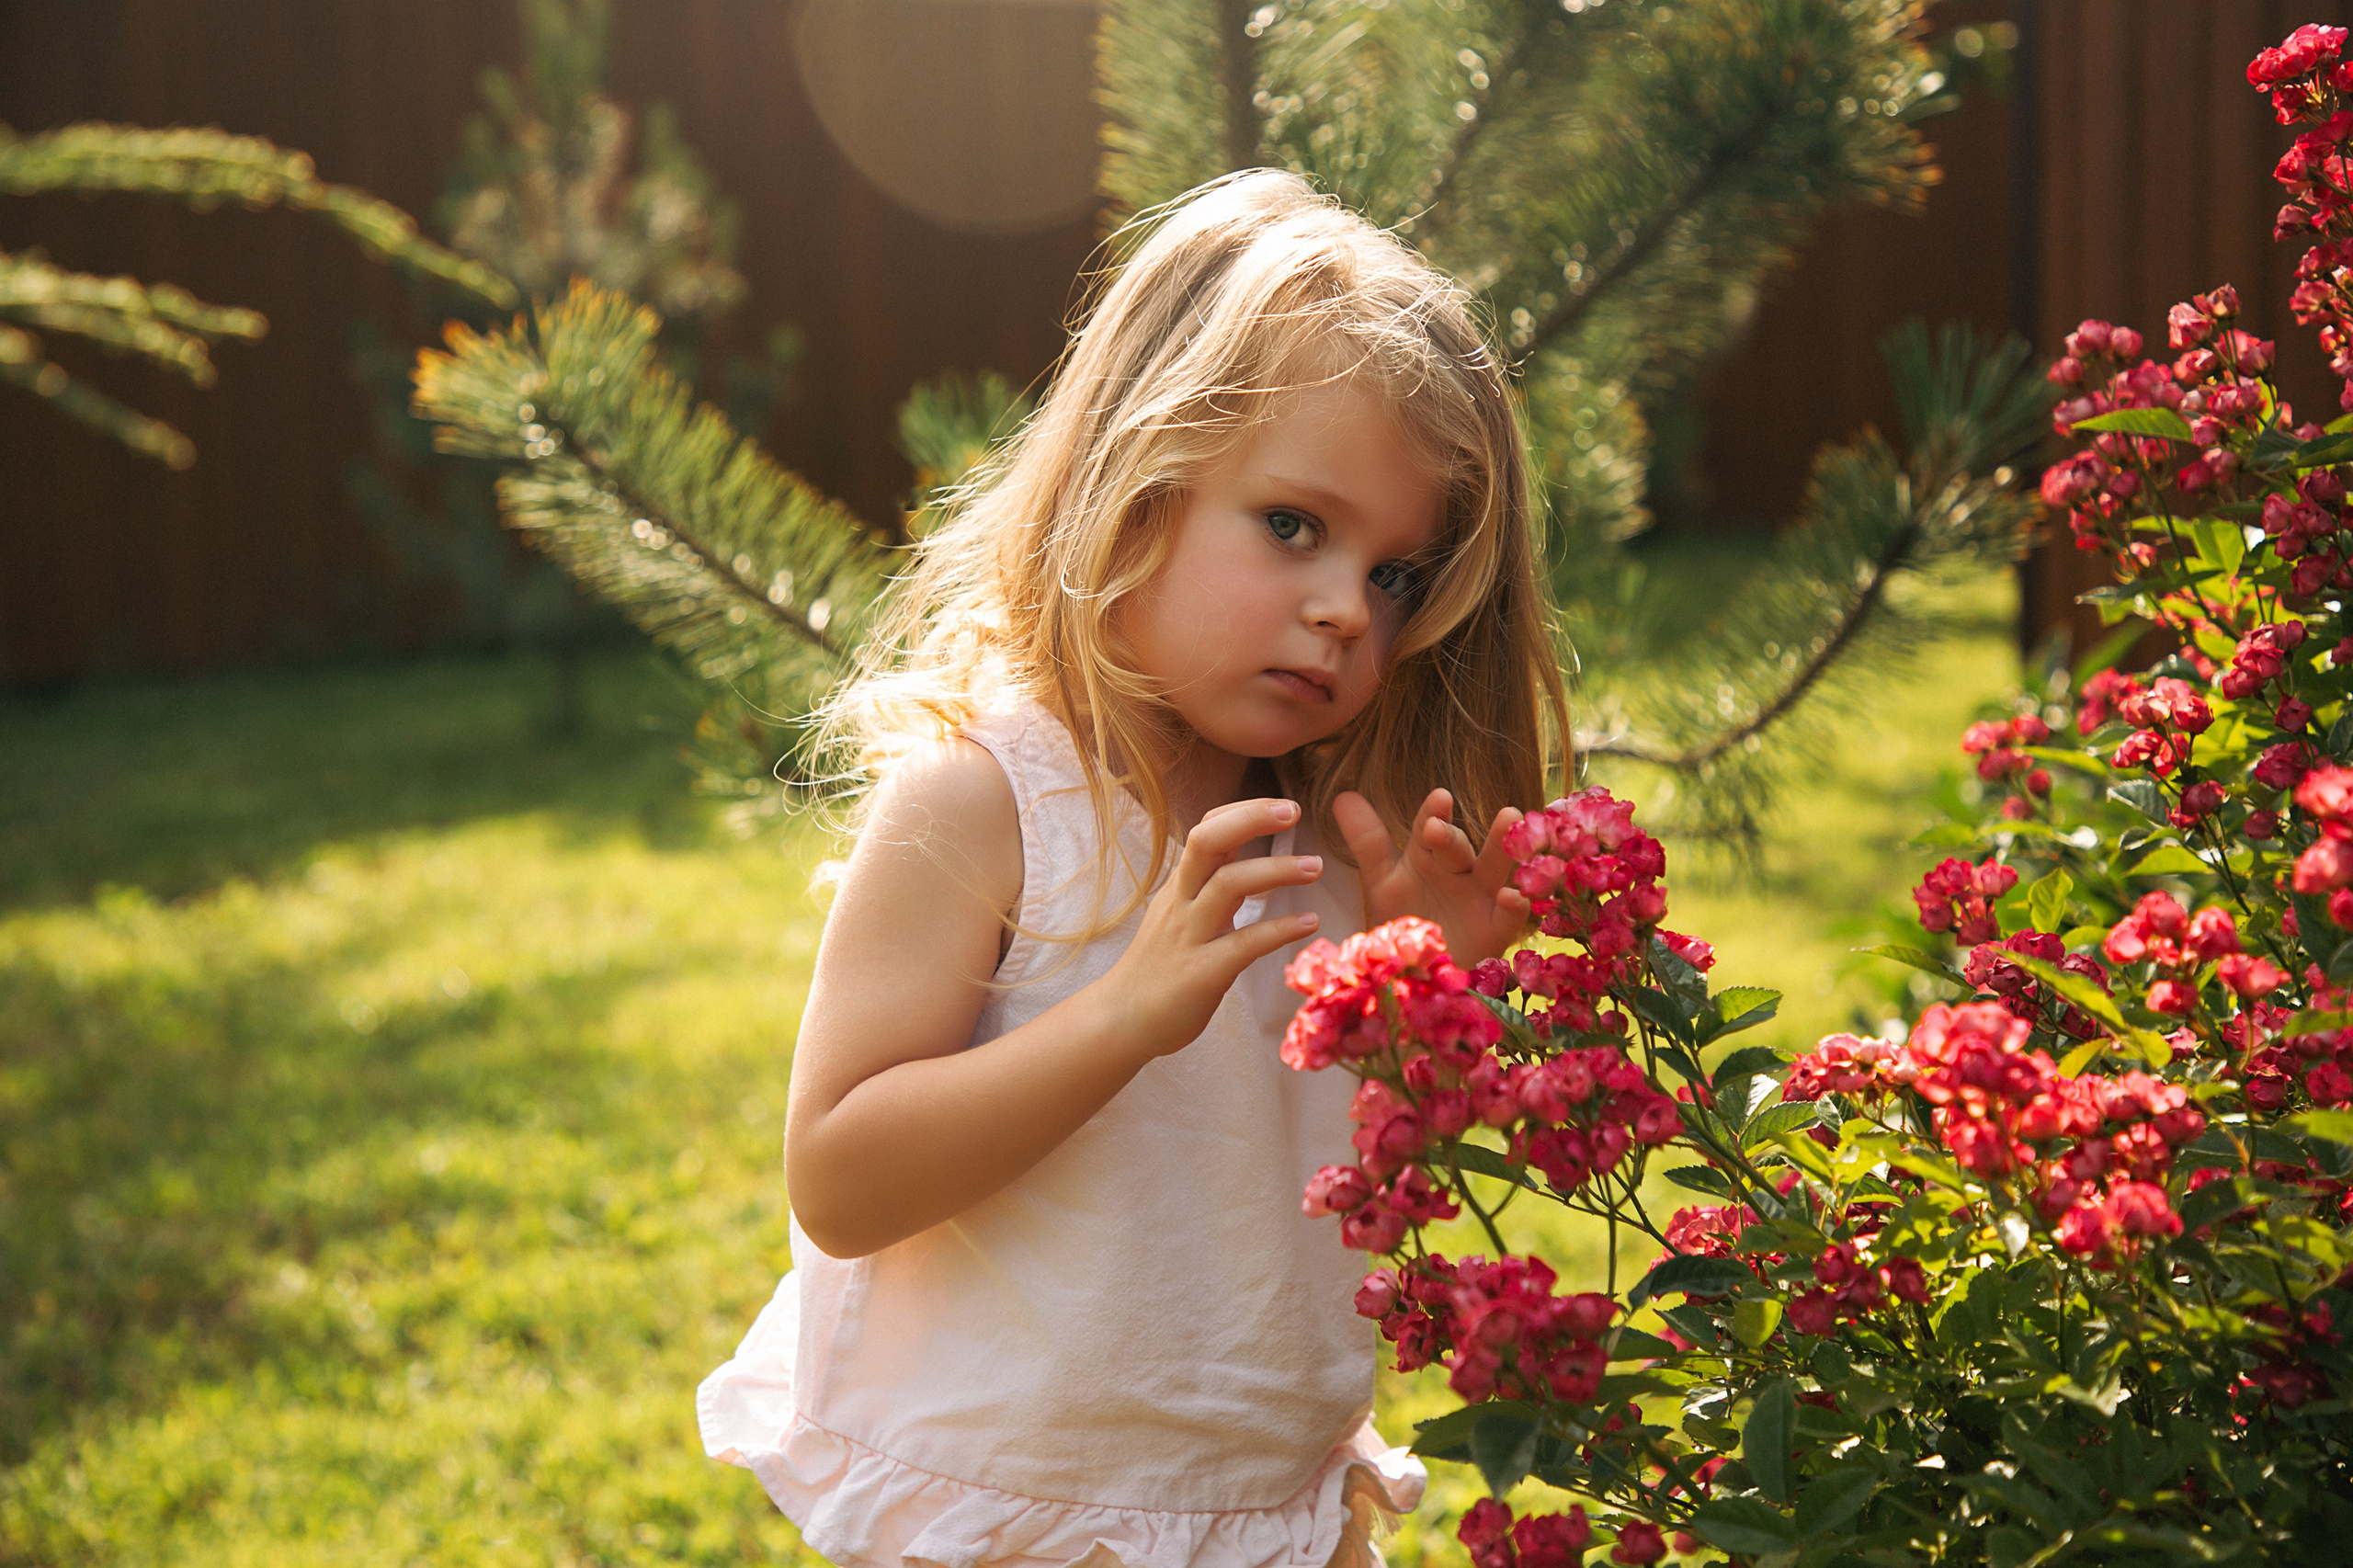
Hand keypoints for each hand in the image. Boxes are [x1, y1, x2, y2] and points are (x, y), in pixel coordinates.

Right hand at [1099, 797, 1326, 1058]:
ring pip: (1228, 884)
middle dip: (1251, 818)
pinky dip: (1280, 929)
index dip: (1243, 810)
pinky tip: (1310, 922)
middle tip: (1294, 810)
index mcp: (1181, 886)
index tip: (1280, 805)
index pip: (1206, 829)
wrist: (1119, 1021)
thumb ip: (1205, 887)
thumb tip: (1236, 857)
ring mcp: (1190, 935)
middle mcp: (1182, 901)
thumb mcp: (1178, 915)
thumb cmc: (1158, 968)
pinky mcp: (1202, 973)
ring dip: (1276, 869)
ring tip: (1315, 866)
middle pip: (1208, 841)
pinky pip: (1245, 944)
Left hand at [1335, 788, 1527, 964]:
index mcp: (1430, 856)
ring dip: (1500, 845)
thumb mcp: (1383, 882)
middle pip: (1456, 848)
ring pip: (1492, 868)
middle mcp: (1458, 870)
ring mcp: (1481, 898)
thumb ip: (1367, 842)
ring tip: (1509, 815)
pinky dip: (1514, 906)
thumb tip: (1342, 796)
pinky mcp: (1496, 930)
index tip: (1438, 796)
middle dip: (1448, 837)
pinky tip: (1511, 896)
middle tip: (1436, 828)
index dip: (1433, 813)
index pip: (1430, 829)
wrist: (1427, 971)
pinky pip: (1509, 916)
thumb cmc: (1410, 918)